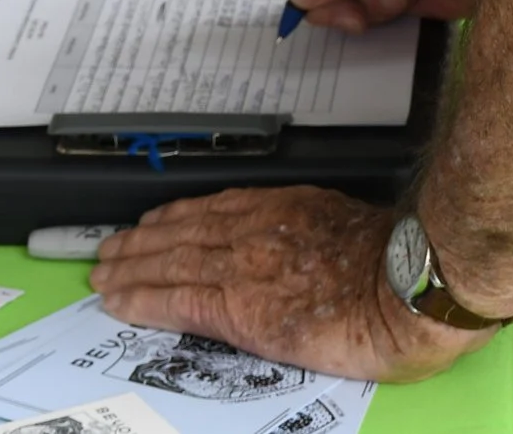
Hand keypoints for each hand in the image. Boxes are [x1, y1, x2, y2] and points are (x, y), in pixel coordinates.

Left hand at [90, 187, 489, 381]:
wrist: (409, 286)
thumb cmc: (400, 265)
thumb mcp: (352, 230)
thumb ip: (316, 235)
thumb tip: (303, 251)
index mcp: (286, 208)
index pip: (216, 209)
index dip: (177, 215)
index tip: (155, 220)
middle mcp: (256, 229)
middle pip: (183, 232)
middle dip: (142, 241)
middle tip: (111, 247)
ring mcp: (244, 265)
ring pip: (169, 262)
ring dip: (130, 268)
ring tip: (103, 272)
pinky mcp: (238, 305)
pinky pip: (176, 300)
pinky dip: (142, 299)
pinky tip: (118, 301)